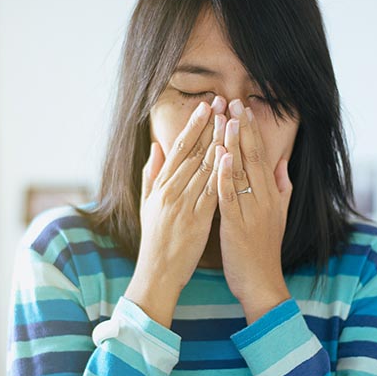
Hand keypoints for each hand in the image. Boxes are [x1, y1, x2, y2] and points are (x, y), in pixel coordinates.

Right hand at [132, 96, 226, 316]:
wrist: (156, 273)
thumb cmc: (154, 239)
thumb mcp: (147, 203)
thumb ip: (151, 174)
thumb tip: (156, 147)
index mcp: (160, 186)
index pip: (179, 149)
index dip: (193, 125)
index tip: (206, 105)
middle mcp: (170, 191)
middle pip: (192, 152)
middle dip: (208, 125)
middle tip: (221, 102)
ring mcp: (182, 205)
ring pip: (202, 168)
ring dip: (217, 142)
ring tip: (229, 119)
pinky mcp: (195, 221)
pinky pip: (210, 193)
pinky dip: (219, 174)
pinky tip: (229, 156)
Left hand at [215, 98, 292, 323]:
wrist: (262, 283)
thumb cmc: (264, 250)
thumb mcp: (279, 216)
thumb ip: (282, 188)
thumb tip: (281, 163)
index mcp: (272, 195)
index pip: (262, 156)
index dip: (252, 131)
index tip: (243, 108)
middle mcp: (264, 199)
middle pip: (253, 158)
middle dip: (242, 128)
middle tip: (233, 101)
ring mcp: (252, 211)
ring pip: (242, 172)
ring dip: (233, 144)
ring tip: (226, 119)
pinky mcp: (237, 225)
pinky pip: (231, 197)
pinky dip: (226, 176)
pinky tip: (221, 156)